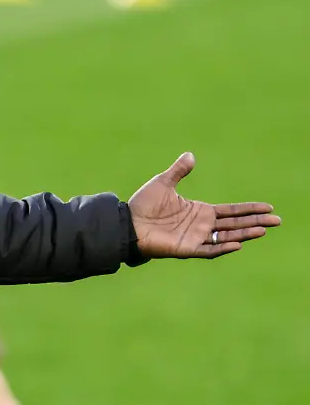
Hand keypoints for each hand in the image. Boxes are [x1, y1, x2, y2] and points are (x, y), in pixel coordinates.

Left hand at [129, 152, 279, 258]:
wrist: (127, 222)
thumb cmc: (143, 204)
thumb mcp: (163, 183)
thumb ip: (179, 171)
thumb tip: (191, 155)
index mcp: (200, 210)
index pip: (231, 211)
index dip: (249, 209)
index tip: (267, 207)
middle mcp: (202, 225)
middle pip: (235, 224)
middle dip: (256, 222)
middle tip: (277, 220)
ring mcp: (196, 238)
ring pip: (227, 237)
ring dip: (245, 234)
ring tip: (263, 230)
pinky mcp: (186, 249)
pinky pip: (209, 250)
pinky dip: (222, 247)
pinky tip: (237, 243)